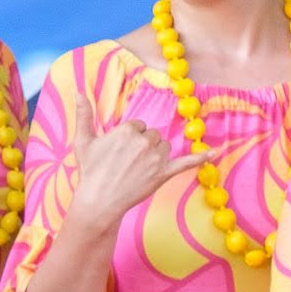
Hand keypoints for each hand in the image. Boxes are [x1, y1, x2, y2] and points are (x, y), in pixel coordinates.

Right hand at [61, 100, 218, 231]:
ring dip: (156, 155)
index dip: (129, 139)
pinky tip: (213, 153)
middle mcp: (144, 141)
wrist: (99, 200)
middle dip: (143, 146)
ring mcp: (156, 158)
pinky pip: (186, 162)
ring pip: (164, 147)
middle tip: (127, 163)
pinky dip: (200, 158)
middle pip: (152, 135)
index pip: (138, 126)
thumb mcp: (83, 141)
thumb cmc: (90, 171)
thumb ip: (83, 114)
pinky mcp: (164, 173)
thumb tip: (77, 91)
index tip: (119, 152)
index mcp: (127, 130)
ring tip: (138, 169)